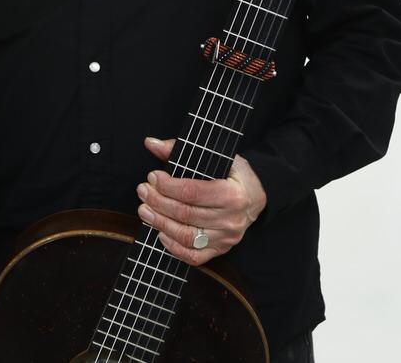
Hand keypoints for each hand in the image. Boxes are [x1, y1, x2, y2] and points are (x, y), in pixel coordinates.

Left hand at [135, 136, 265, 265]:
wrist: (257, 196)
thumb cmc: (234, 175)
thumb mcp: (216, 156)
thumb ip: (181, 149)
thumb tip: (151, 143)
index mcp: (232, 194)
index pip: (192, 192)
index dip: (168, 186)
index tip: (153, 177)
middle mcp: (230, 219)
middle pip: (186, 214)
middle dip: (158, 202)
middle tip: (143, 191)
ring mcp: (225, 238)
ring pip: (187, 237)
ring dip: (161, 223)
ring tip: (145, 211)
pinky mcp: (220, 249)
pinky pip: (194, 256)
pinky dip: (174, 247)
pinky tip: (161, 233)